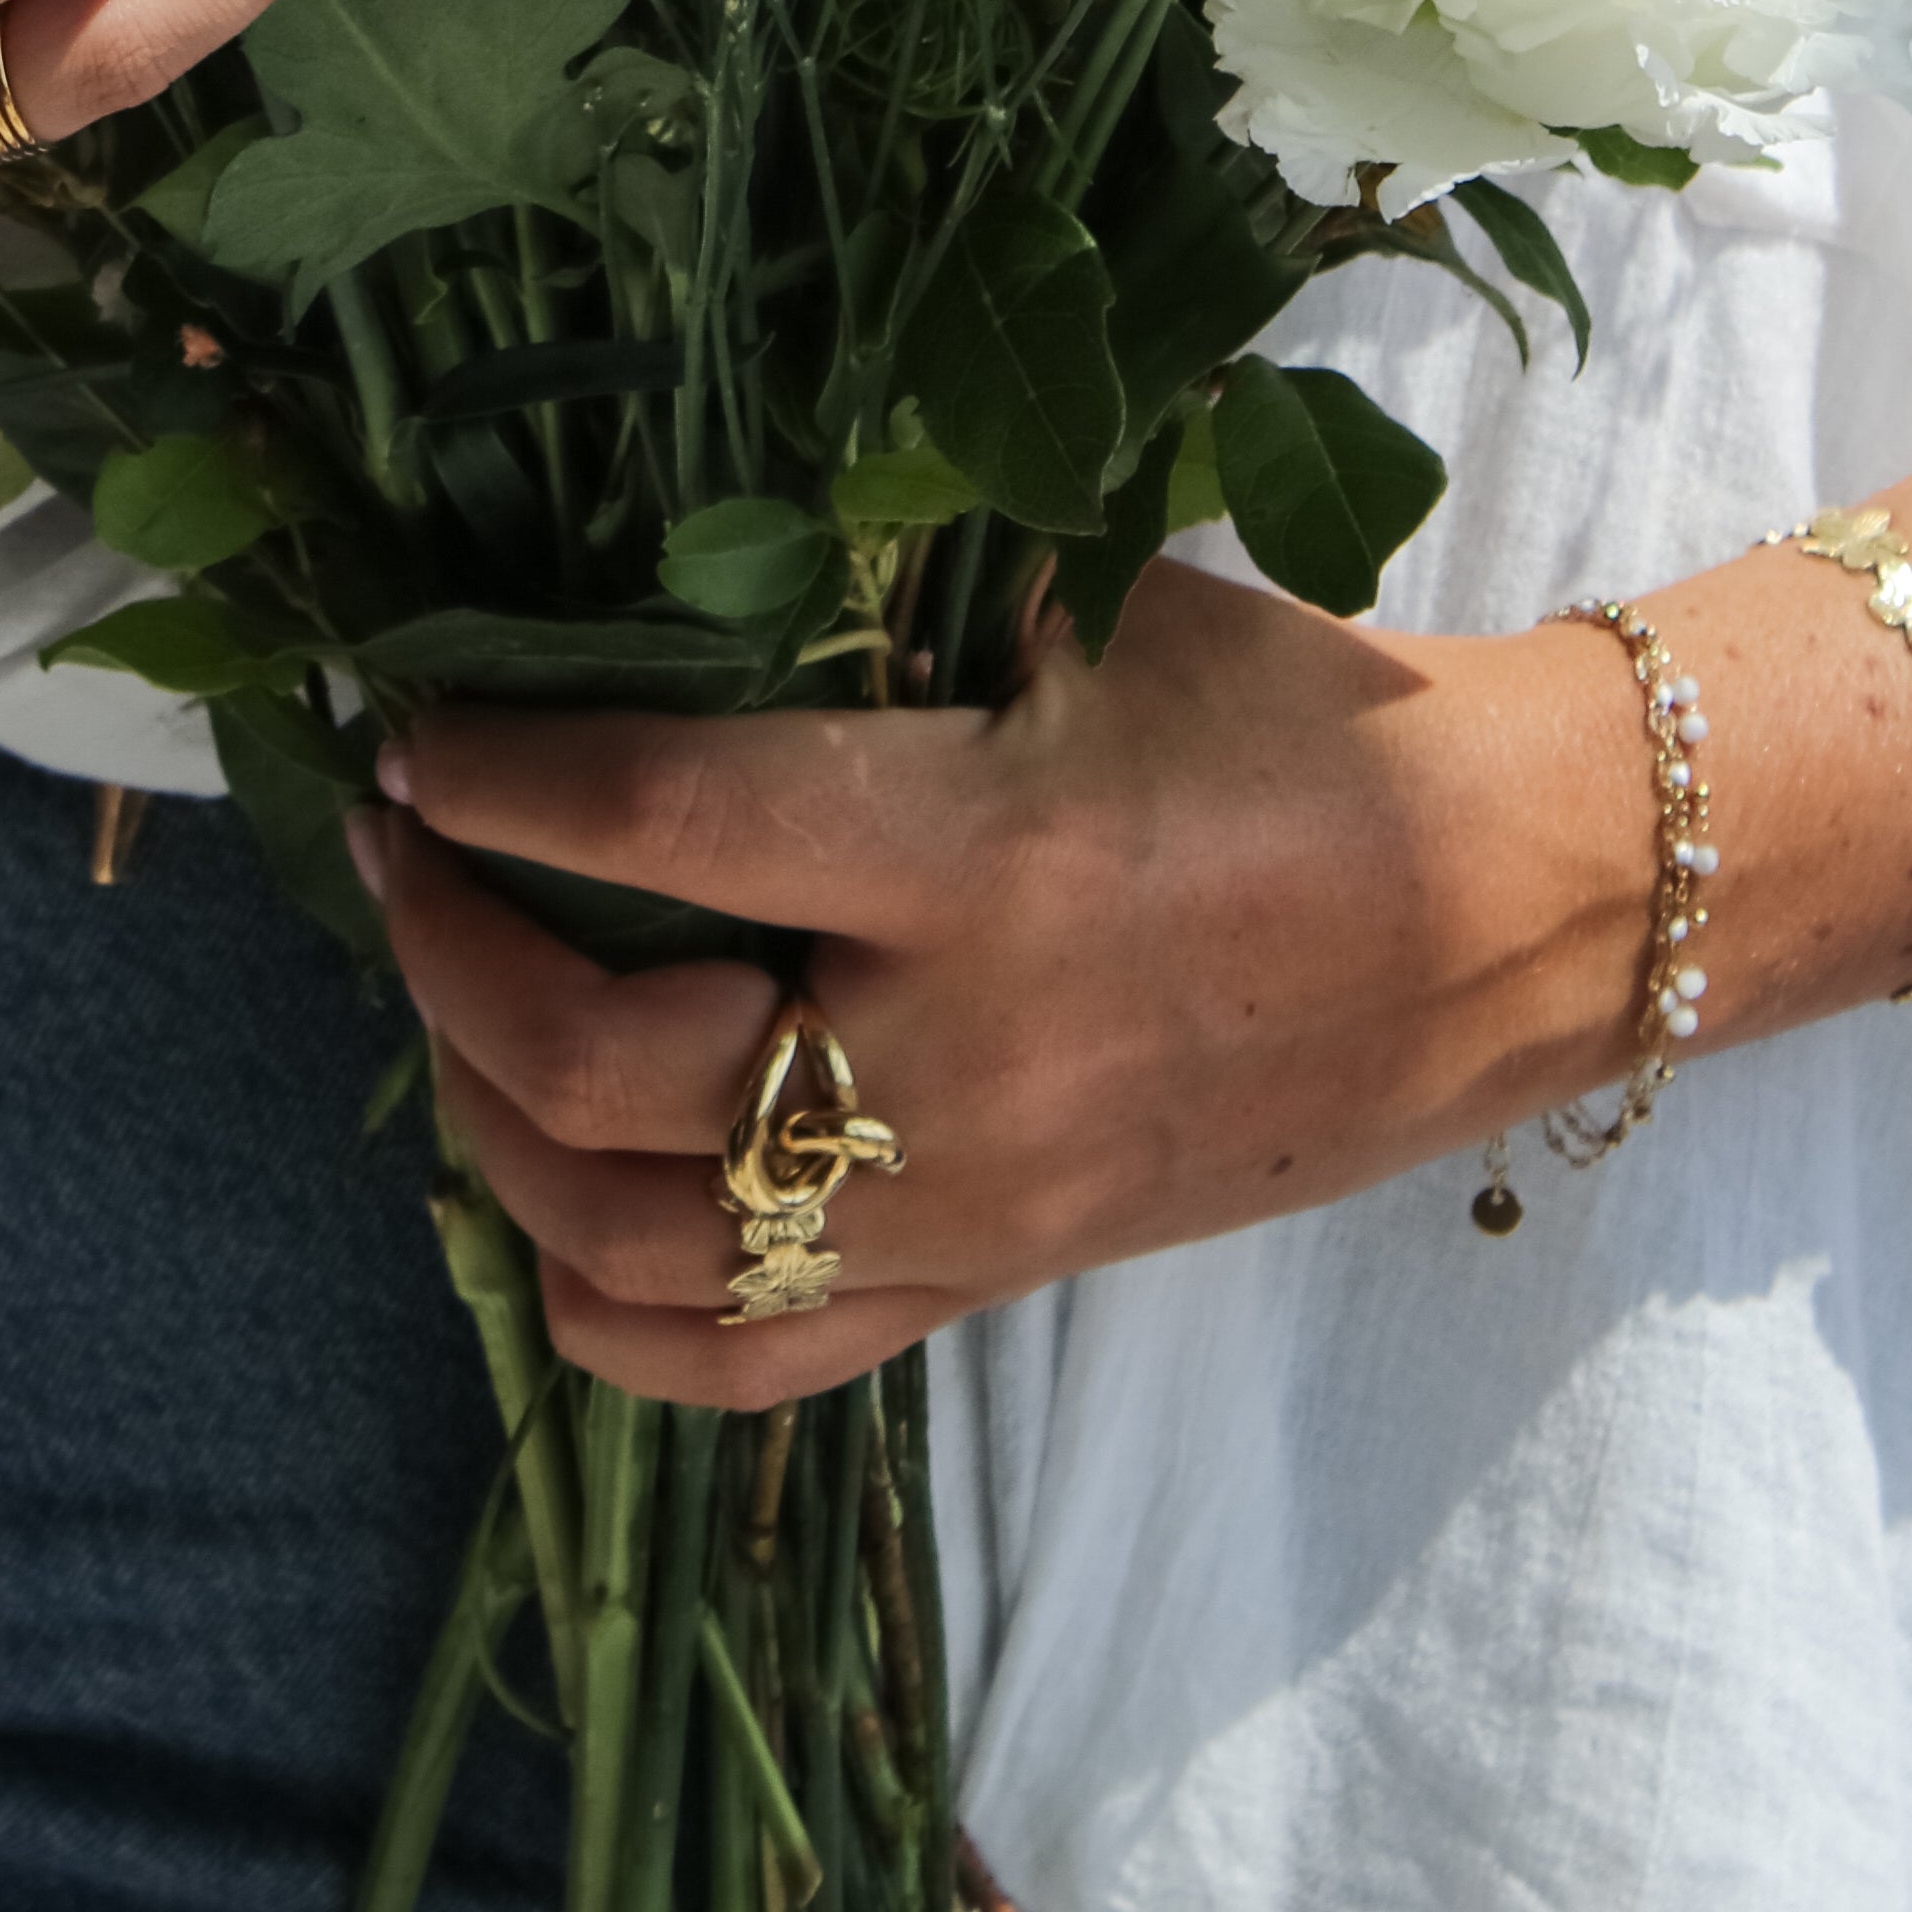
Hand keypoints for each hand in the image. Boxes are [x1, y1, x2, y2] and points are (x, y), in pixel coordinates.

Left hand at [357, 560, 1655, 1404]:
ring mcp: (972, 1211)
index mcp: (984, 861)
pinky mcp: (993, 1287)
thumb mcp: (1100, 604)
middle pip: (605, 1073)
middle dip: (449, 952)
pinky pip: (744, 1366)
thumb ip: (892, 593)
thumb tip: (660, 546)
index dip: (499, 775)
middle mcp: (959, 1066)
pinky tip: (538, 1199)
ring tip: (445, 1002)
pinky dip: (599, 1305)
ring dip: (488, 1124)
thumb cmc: (1305, 725)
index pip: (665, 825)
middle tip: (398, 853)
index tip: (410, 725)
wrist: (1512, 912)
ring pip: (634, 1246)